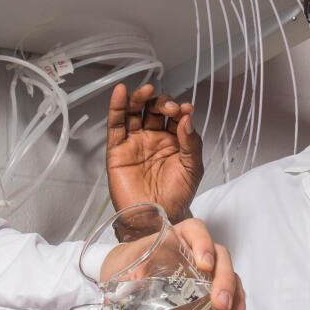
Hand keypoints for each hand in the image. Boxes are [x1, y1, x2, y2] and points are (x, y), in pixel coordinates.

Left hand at [100, 218, 246, 309]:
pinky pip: (231, 296)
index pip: (195, 230)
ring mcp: (206, 272)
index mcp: (174, 238)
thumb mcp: (120, 273)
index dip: (203, 242)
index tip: (203, 264)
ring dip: (235, 299)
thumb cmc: (123, 269)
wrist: (122, 280)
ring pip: (231, 277)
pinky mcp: (209, 291)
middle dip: (224, 278)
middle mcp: (195, 252)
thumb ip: (122, 286)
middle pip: (220, 256)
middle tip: (219, 302)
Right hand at [106, 84, 203, 235]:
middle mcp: (153, 138)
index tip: (185, 110)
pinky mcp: (118, 149)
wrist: (158, 218)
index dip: (179, 109)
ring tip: (147, 91)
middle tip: (170, 108)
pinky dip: (116, 107)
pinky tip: (121, 93)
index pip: (174, 115)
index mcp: (173, 140)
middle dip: (162, 103)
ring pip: (134, 112)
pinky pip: (116, 124)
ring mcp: (135, 142)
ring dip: (139, 98)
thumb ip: (191, 142)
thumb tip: (187, 118)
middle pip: (154, 109)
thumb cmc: (176, 197)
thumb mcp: (193, 167)